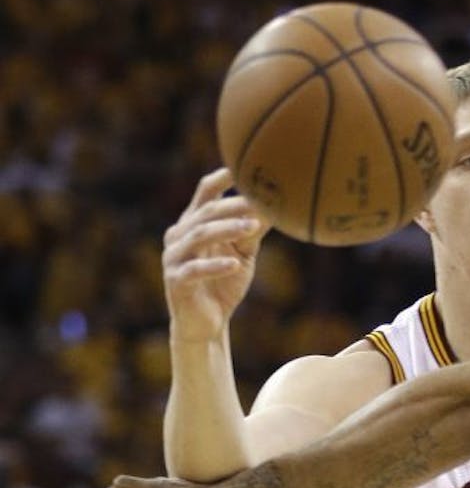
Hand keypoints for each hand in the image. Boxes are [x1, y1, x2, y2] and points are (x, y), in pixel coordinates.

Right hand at [165, 167, 268, 342]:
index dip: (223, 178)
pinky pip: (194, 270)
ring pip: (199, 236)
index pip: (206, 193)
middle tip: (259, 202)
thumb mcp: (244, 252)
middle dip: (232, 205)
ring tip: (252, 227)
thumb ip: (254, 230)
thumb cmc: (225, 281)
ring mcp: (174, 257)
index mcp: (194, 223)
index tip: (245, 166)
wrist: (207, 321)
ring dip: (227, 229)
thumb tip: (278, 206)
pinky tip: (234, 264)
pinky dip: (215, 265)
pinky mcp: (175, 281)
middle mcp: (179, 235)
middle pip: (205, 212)